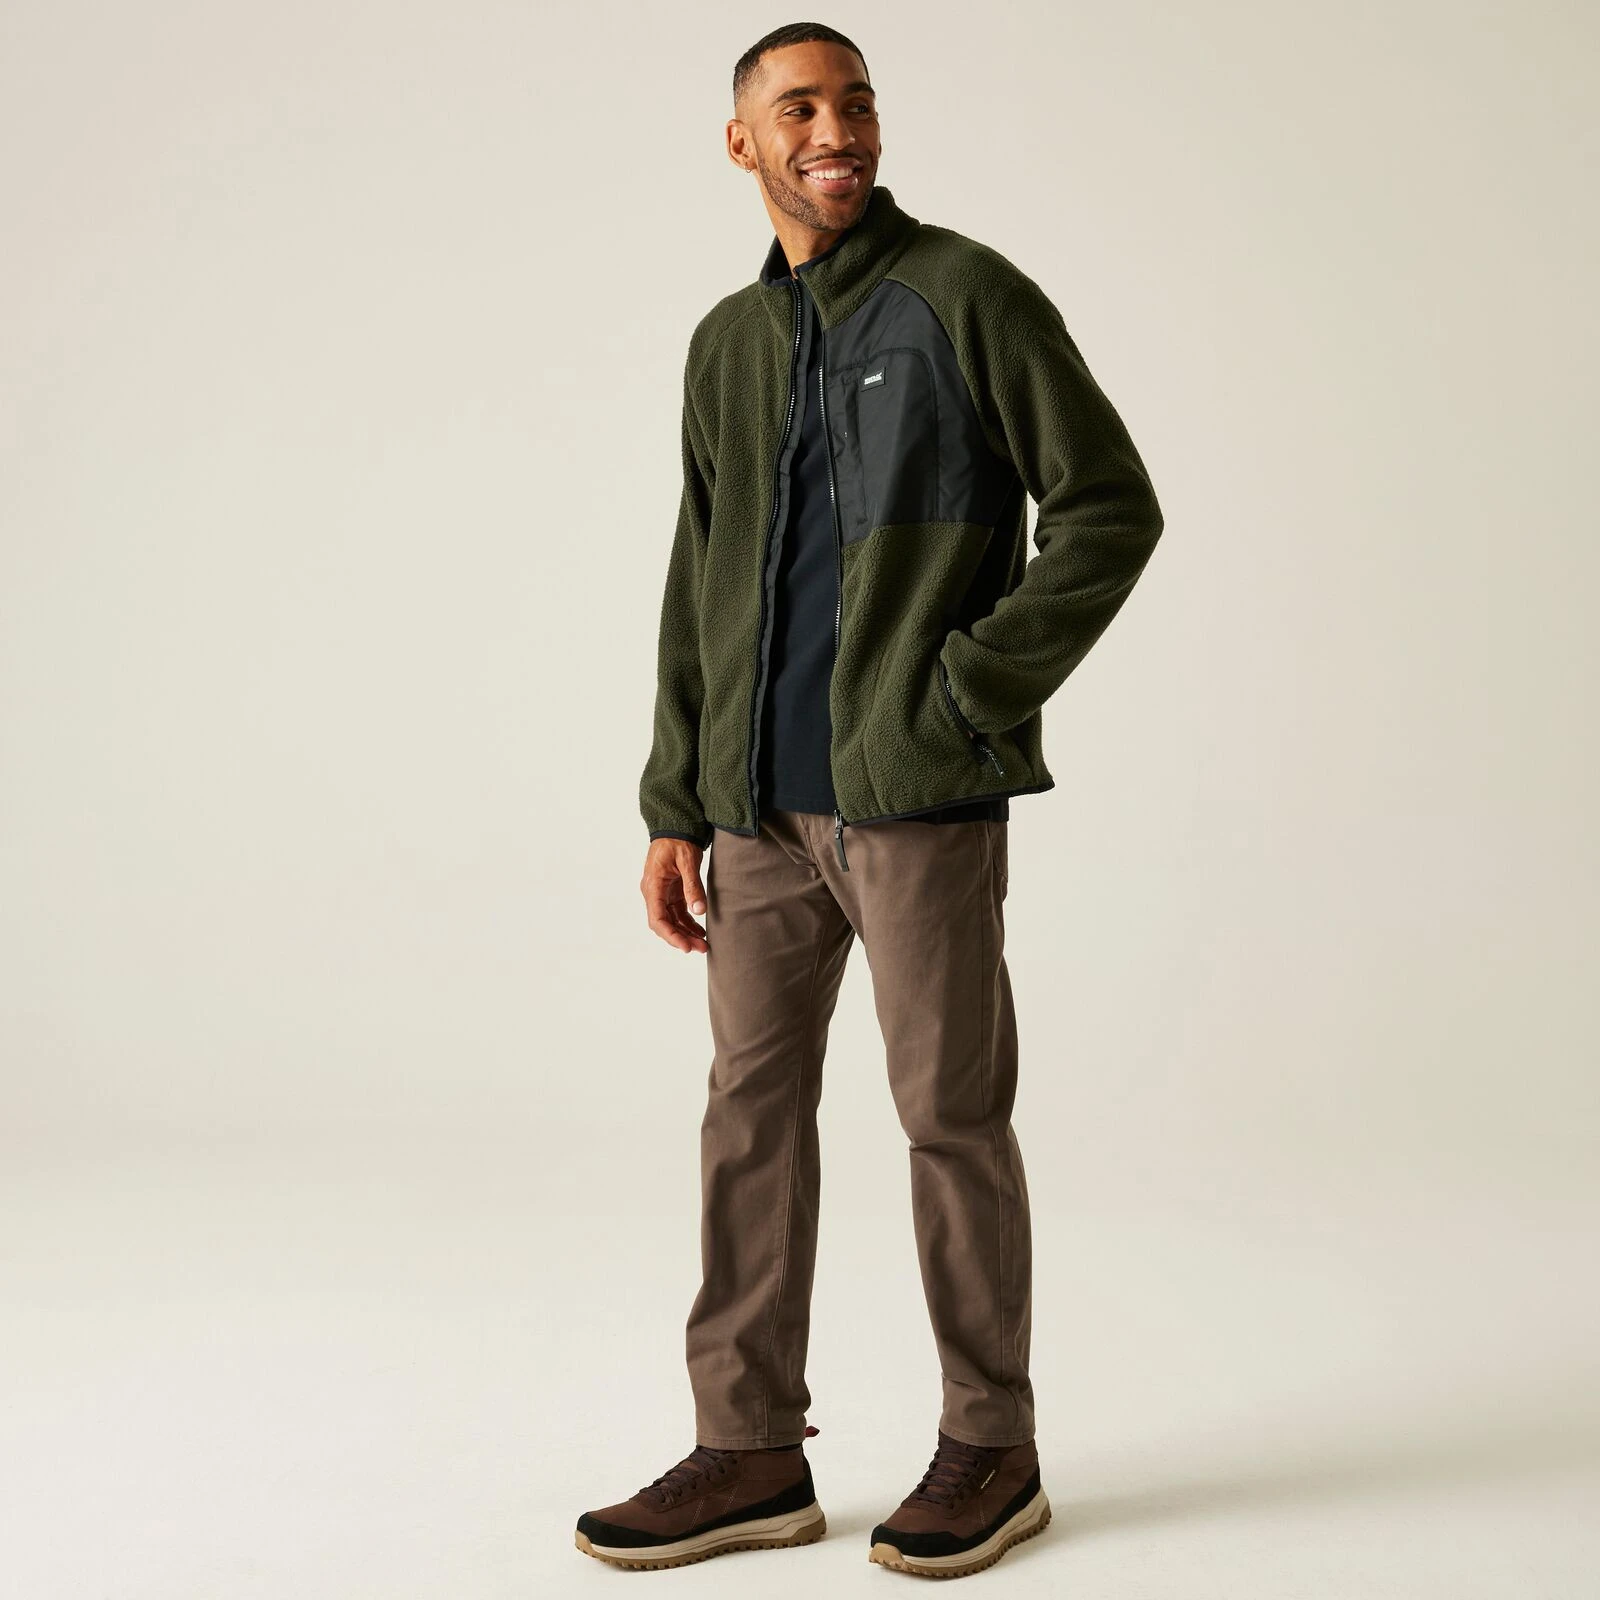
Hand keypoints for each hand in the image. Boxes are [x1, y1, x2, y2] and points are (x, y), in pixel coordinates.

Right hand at [641, 838, 708, 953]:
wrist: (675, 826)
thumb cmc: (678, 840)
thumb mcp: (687, 861)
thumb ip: (692, 886)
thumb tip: (699, 911)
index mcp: (653, 886)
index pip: (657, 919)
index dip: (671, 935)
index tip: (686, 947)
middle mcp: (653, 892)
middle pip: (664, 923)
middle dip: (681, 938)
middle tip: (701, 948)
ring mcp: (661, 893)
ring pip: (671, 920)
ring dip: (685, 933)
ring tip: (703, 944)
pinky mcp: (670, 892)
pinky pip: (677, 912)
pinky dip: (688, 923)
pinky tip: (700, 931)